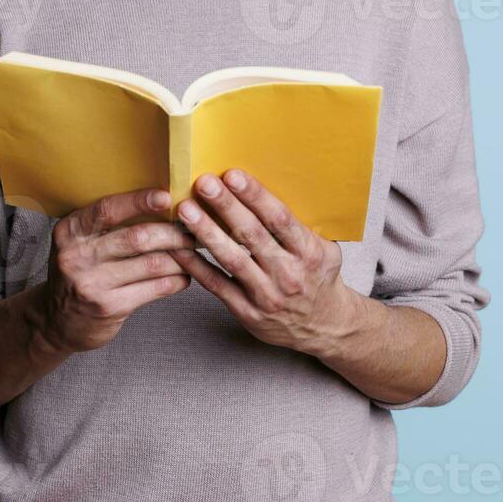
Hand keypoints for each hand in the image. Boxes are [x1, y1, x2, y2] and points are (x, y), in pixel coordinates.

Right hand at [42, 188, 195, 354]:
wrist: (55, 321)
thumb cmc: (78, 271)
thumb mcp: (78, 242)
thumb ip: (106, 224)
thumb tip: (159, 201)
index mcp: (70, 231)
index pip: (108, 210)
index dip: (139, 201)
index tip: (167, 196)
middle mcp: (77, 256)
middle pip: (137, 238)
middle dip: (172, 232)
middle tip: (194, 228)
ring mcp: (92, 284)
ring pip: (151, 264)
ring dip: (180, 257)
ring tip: (194, 250)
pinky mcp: (109, 308)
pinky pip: (154, 289)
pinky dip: (175, 280)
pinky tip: (185, 276)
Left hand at [167, 169, 349, 355]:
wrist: (324, 326)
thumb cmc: (318, 277)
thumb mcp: (324, 248)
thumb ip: (299, 223)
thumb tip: (271, 183)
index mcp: (309, 252)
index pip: (279, 219)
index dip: (255, 196)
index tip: (232, 175)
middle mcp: (289, 274)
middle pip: (252, 235)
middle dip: (226, 206)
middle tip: (203, 183)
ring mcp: (267, 296)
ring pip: (232, 259)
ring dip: (206, 232)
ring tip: (185, 210)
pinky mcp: (248, 313)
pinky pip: (217, 286)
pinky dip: (196, 266)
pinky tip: (179, 248)